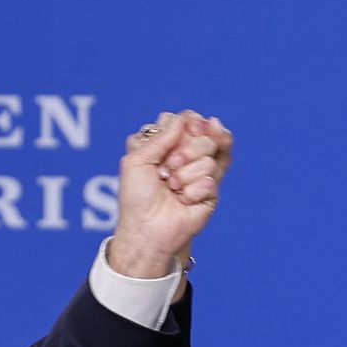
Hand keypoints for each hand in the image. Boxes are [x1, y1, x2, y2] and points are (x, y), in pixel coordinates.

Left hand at [108, 111, 232, 278]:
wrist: (145, 229)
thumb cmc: (136, 197)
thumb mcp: (138, 160)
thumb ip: (161, 136)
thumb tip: (184, 118)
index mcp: (167, 147)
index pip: (188, 122)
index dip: (188, 124)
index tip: (182, 131)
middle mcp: (186, 158)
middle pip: (204, 137)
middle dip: (186, 151)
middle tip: (166, 168)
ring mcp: (200, 175)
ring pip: (208, 159)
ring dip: (184, 175)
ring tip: (171, 187)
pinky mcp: (211, 194)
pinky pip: (210, 181)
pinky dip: (191, 192)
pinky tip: (182, 201)